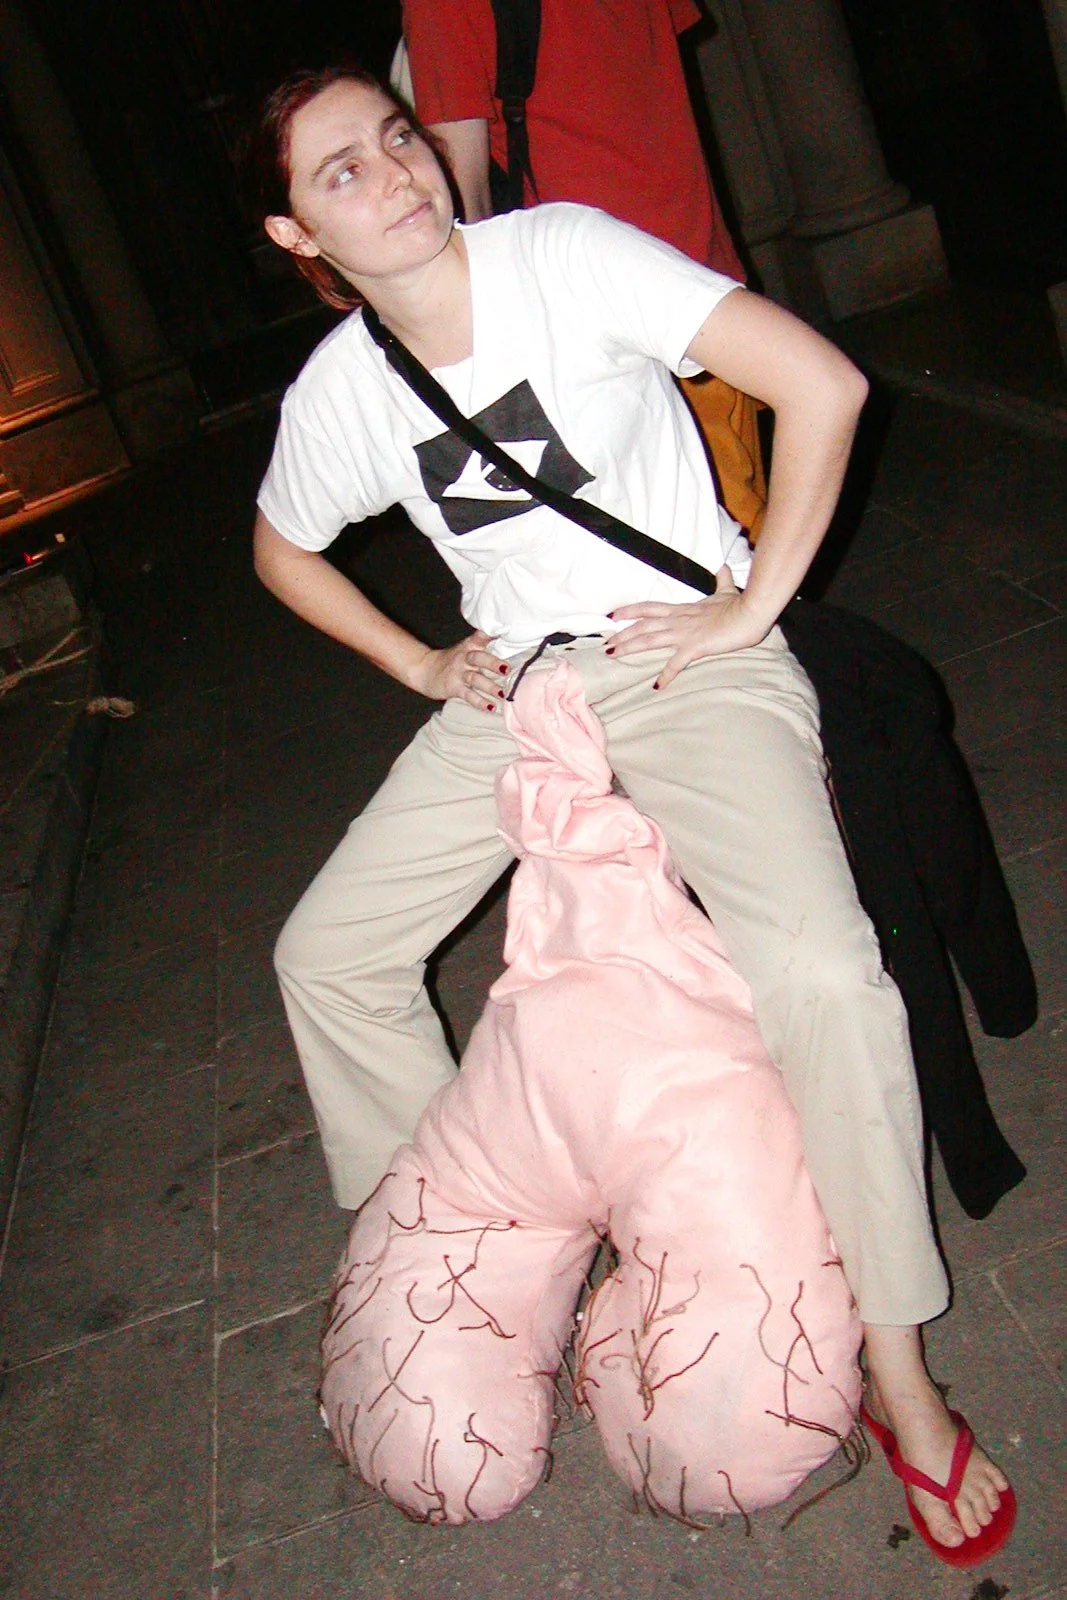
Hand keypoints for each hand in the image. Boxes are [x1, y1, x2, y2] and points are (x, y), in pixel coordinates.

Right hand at [411, 630, 509, 712]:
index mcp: (470, 646)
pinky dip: (479, 702)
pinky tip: (491, 707)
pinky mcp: (453, 687)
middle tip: (506, 669)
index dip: (492, 633)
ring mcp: (458, 673)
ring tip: (502, 694)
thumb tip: (508, 639)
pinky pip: (468, 695)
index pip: (481, 636)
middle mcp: (465, 658)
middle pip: (478, 658)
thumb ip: (484, 644)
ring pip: (474, 679)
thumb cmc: (454, 660)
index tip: (505, 631)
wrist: (425, 669)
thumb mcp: (467, 648)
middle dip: (492, 663)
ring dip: (489, 686)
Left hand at [608, 568, 772, 689]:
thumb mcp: (727, 590)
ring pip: (650, 639)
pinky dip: (666, 675)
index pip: (649, 607)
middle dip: (622, 634)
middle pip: (643, 625)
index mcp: (683, 609)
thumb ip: (722, 580)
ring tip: (613, 656)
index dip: (630, 611)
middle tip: (605, 644)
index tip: (613, 616)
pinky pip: (677, 663)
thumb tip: (723, 567)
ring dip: (630, 648)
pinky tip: (656, 686)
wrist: (751, 611)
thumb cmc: (740, 603)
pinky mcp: (697, 646)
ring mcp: (686, 633)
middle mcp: (679, 620)